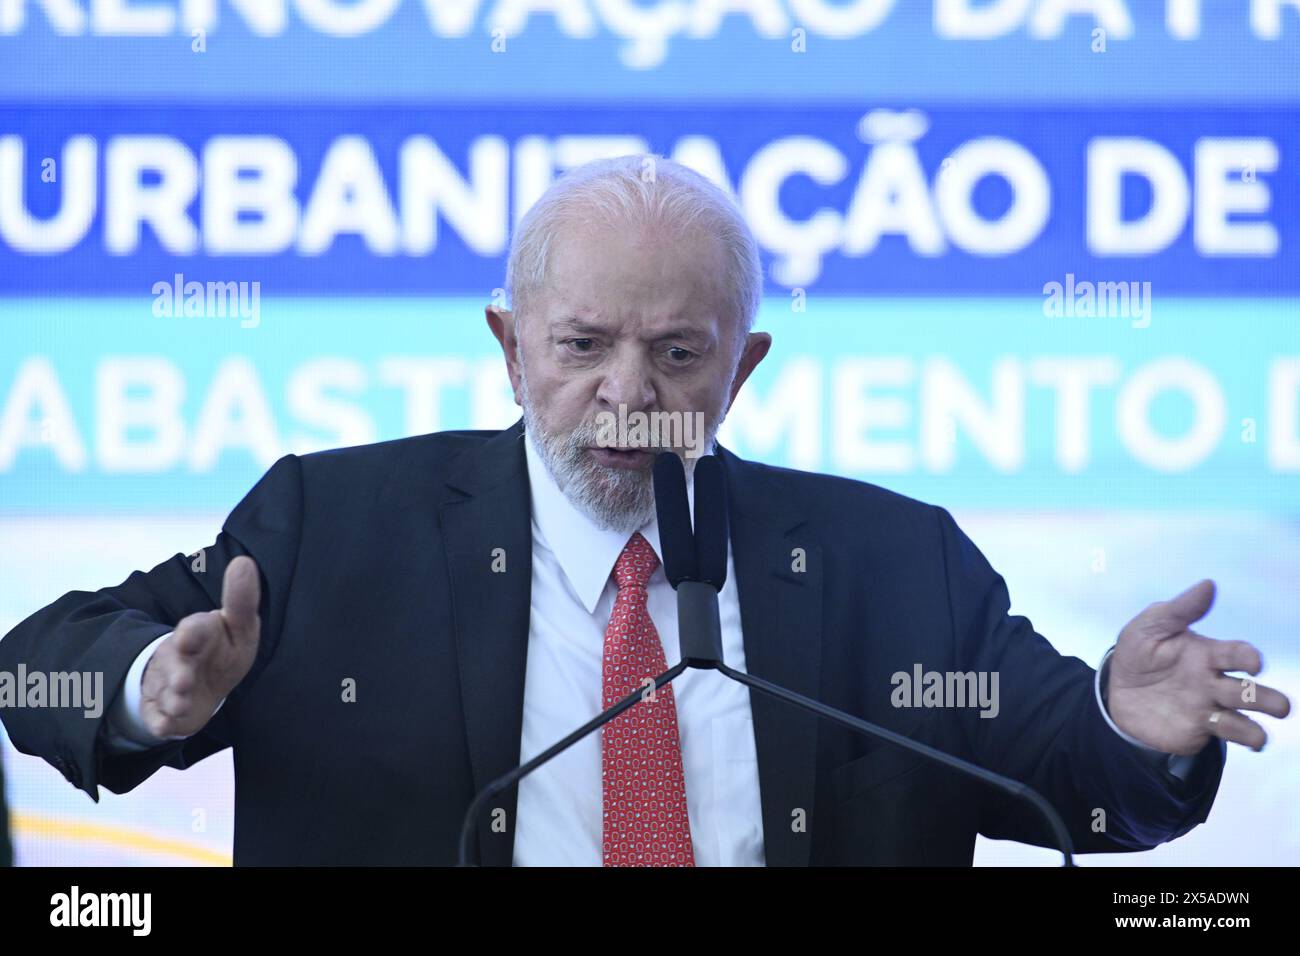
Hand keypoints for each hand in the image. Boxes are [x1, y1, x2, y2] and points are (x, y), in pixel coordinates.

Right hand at [140, 556, 261, 738]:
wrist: (201, 683)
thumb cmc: (223, 648)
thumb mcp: (239, 625)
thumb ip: (241, 599)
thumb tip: (243, 561)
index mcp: (199, 633)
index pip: (195, 629)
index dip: (192, 632)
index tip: (188, 635)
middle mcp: (177, 657)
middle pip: (174, 662)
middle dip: (177, 670)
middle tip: (184, 680)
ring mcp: (166, 683)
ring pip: (166, 690)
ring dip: (173, 697)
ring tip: (180, 704)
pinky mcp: (162, 710)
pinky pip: (157, 716)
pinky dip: (160, 722)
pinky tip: (164, 727)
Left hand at [1107, 580, 1290, 755]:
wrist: (1116, 691)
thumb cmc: (1138, 653)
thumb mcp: (1149, 626)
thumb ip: (1179, 609)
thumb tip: (1208, 584)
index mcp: (1206, 654)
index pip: (1236, 654)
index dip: (1248, 657)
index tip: (1253, 663)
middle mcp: (1215, 681)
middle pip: (1251, 692)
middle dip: (1269, 699)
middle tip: (1279, 706)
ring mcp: (1210, 706)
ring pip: (1245, 718)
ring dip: (1257, 728)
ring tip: (1258, 737)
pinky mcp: (1200, 729)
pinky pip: (1228, 735)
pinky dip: (1242, 738)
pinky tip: (1249, 740)